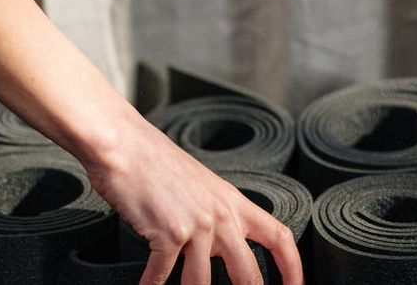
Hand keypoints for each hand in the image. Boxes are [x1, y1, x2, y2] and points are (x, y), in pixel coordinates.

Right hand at [82, 119, 303, 284]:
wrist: (124, 145)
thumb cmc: (154, 161)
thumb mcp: (199, 183)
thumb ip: (214, 212)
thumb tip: (217, 243)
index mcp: (233, 202)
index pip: (279, 237)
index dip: (292, 267)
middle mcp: (221, 216)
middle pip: (249, 273)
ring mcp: (196, 226)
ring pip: (202, 282)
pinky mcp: (168, 234)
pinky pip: (162, 274)